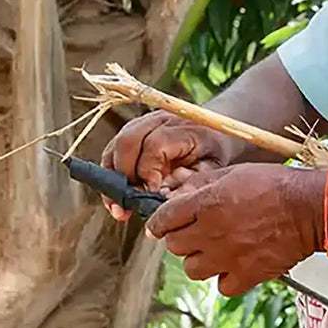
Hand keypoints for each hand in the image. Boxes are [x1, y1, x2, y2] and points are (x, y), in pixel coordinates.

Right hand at [100, 110, 232, 220]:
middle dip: (124, 177)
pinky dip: (112, 174)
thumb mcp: (212, 169)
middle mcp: (159, 119)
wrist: (215, 126)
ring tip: (119, 207)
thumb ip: (191, 184)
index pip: (155, 145)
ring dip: (112, 178)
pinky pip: (113, 150)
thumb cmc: (214, 150)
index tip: (151, 195)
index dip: (148, 173)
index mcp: (183, 126)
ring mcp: (143, 122)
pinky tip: (118, 197)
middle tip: (127, 207)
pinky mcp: (133, 130)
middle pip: (128, 141)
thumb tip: (166, 203)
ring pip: (116, 145)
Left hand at [145, 164, 323, 296]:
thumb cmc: (277, 184)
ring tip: (214, 249)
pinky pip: (222, 286)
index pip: (164, 218)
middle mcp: (212, 232)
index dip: (158, 222)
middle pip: (175, 245)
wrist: (311, 207)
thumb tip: (179, 195)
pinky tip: (234, 263)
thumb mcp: (235, 172)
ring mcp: (228, 257)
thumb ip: (204, 184)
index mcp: (207, 203)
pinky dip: (225, 277)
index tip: (159, 226)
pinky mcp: (247, 275)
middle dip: (180, 237)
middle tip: (193, 231)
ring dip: (199, 259)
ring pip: (193, 269)